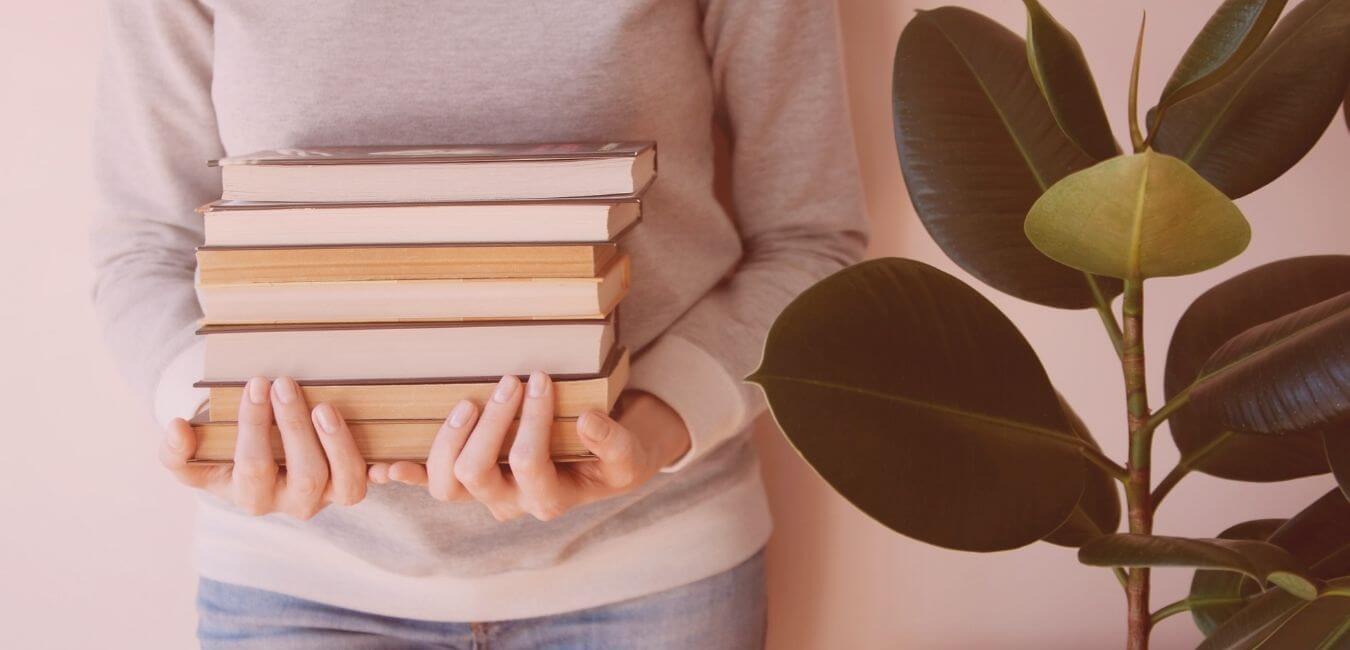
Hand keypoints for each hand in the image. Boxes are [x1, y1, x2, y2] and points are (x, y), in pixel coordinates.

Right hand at [159, 376, 368, 519]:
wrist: (254, 466)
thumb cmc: (222, 457)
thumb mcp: (191, 459)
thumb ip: (176, 451)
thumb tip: (176, 428)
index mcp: (252, 497)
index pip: (254, 466)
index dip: (254, 426)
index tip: (255, 384)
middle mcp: (293, 503)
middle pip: (305, 475)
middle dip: (294, 427)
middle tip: (284, 383)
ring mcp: (328, 495)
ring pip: (344, 484)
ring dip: (338, 444)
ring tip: (324, 406)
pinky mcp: (352, 482)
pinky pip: (370, 482)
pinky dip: (381, 469)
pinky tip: (381, 449)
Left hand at [370, 372, 690, 520]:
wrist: (602, 469)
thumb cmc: (613, 457)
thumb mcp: (627, 452)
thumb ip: (612, 441)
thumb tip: (586, 419)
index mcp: (550, 499)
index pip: (530, 462)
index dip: (530, 421)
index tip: (540, 378)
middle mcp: (510, 503)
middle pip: (477, 473)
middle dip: (489, 423)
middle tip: (508, 381)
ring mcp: (483, 493)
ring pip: (446, 483)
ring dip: (449, 438)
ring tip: (469, 401)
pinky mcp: (465, 480)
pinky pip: (428, 482)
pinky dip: (404, 476)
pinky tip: (384, 465)